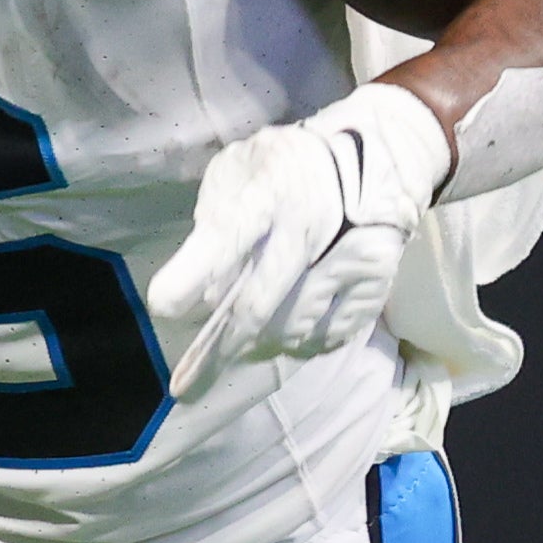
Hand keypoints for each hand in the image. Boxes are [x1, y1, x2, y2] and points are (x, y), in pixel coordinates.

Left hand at [148, 83, 452, 391]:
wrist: (378, 157)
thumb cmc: (288, 168)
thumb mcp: (241, 169)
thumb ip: (214, 221)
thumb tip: (199, 291)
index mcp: (269, 191)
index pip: (227, 238)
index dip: (193, 275)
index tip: (164, 308)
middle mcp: (310, 227)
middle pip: (259, 306)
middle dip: (218, 349)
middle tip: (185, 385)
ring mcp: (349, 258)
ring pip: (291, 330)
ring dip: (258, 346)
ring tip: (241, 346)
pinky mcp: (374, 283)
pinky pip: (326, 337)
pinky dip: (298, 344)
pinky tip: (284, 335)